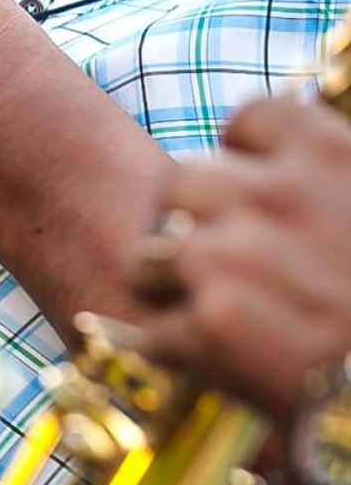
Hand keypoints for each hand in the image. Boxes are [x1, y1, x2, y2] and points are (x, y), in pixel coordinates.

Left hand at [133, 95, 350, 420]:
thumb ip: (332, 181)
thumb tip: (283, 167)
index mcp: (331, 155)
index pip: (252, 119)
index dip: (245, 158)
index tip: (258, 192)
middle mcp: (278, 195)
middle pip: (180, 181)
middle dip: (190, 222)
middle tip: (221, 264)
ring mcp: (238, 257)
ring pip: (151, 254)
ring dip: (171, 288)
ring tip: (216, 316)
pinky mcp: (214, 324)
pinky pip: (155, 329)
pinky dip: (180, 353)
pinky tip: (223, 365)